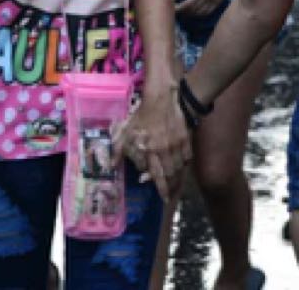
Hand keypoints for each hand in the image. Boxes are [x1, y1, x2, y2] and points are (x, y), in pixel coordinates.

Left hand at [113, 86, 191, 201]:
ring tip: (178, 186)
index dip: (161, 189)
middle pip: (171, 175)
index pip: (157, 176)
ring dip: (179, 179)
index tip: (164, 198)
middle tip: (172, 196)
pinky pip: (188, 155)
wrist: (161, 99)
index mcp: (150, 151)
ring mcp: (176, 144)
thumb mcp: (124, 132)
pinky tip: (184, 168)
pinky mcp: (185, 137)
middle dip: (172, 188)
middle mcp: (165, 151)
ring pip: (180, 167)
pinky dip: (186, 164)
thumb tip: (110, 167)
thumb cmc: (141, 116)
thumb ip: (117, 150)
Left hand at [175, 0, 234, 15]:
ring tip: (184, 9)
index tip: (172, 8)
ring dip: (191, 13)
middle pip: (193, 10)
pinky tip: (195, 9)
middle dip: (183, 11)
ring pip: (200, 13)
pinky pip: (208, 11)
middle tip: (176, 9)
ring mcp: (215, 0)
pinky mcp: (219, 0)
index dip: (179, 8)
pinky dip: (200, 13)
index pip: (187, 4)